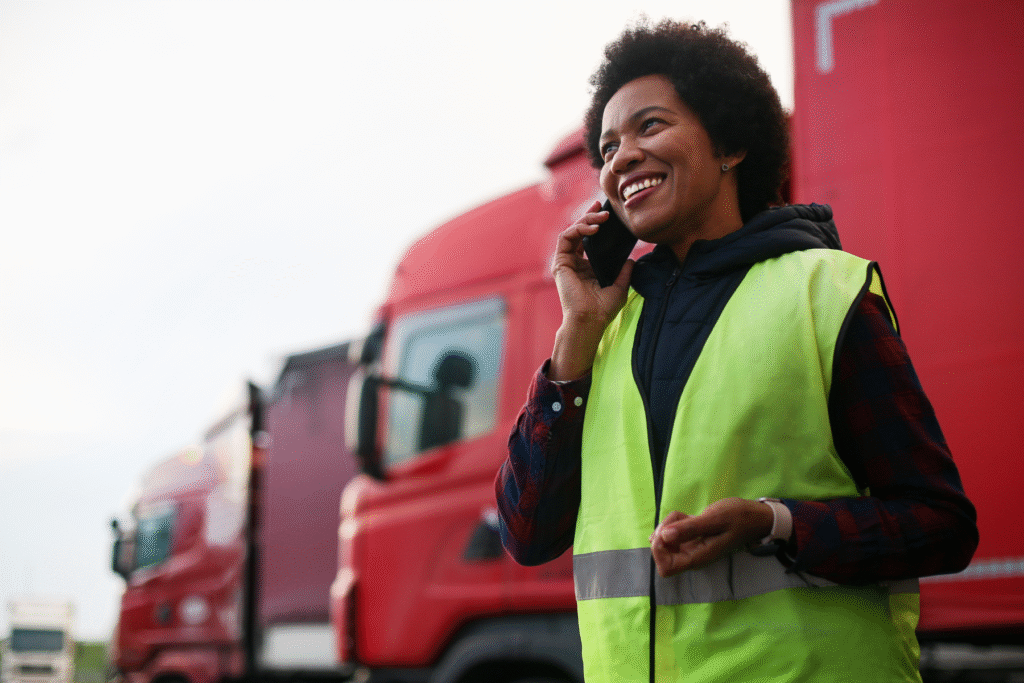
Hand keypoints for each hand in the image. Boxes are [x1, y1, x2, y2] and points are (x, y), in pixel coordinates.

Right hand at [548, 200, 633, 380]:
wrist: (590, 320)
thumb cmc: (603, 309)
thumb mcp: (620, 286)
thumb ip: (624, 272)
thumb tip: (631, 259)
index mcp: (586, 267)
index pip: (588, 239)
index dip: (595, 224)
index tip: (607, 213)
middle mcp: (575, 262)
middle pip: (579, 232)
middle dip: (590, 216)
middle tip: (603, 208)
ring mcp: (566, 262)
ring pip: (571, 231)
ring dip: (585, 220)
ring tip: (601, 218)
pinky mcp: (560, 262)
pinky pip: (565, 238)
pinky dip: (578, 229)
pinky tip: (593, 229)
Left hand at [649, 498, 772, 577]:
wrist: (755, 517)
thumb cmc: (739, 518)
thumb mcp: (715, 519)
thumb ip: (690, 528)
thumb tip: (664, 536)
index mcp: (698, 558)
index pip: (666, 568)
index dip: (659, 551)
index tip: (666, 532)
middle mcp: (693, 557)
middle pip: (662, 553)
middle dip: (663, 533)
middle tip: (678, 519)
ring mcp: (691, 548)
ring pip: (666, 540)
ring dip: (670, 524)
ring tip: (687, 515)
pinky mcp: (692, 539)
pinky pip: (674, 533)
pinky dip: (675, 522)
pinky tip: (689, 516)